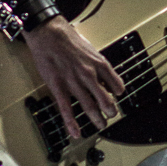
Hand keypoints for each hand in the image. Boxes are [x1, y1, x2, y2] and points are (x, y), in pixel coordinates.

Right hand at [24, 15, 123, 139]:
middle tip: (111, 116)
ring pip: (89, 107)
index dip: (118, 94)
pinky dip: (72, 124)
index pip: (117, 85)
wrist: (49, 33)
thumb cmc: (68, 38)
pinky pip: (67, 110)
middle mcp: (89, 75)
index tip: (117, 98)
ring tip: (101, 125)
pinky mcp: (58, 87)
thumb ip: (97, 63)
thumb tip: (103, 73)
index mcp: (99, 64)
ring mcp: (74, 82)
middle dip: (110, 111)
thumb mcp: (90, 48)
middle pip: (105, 100)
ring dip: (96, 119)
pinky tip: (76, 133)